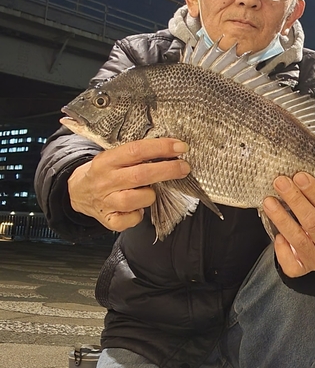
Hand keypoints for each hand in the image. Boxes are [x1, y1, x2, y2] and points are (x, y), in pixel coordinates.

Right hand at [68, 138, 189, 231]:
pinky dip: (139, 215)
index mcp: (107, 160)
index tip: (180, 147)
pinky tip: (139, 208)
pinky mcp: (108, 220)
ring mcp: (106, 201)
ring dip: (150, 195)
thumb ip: (136, 154)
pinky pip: (130, 220)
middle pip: (141, 175)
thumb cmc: (105, 172)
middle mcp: (105, 180)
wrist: (77, 191)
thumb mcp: (114, 156)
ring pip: (135, 199)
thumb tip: (171, 149)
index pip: (136, 150)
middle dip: (168, 170)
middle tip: (184, 167)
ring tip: (151, 191)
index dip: (161, 148)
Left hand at [263, 172, 314, 277]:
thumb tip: (295, 174)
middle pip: (312, 222)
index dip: (313, 191)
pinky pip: (291, 262)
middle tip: (280, 183)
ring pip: (298, 239)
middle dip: (295, 200)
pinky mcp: (301, 270)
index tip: (299, 176)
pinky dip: (282, 248)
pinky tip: (276, 236)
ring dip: (282, 218)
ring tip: (269, 202)